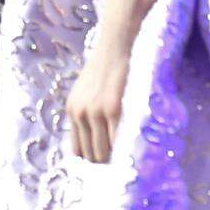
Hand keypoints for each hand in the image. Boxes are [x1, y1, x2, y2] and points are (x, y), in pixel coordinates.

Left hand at [66, 36, 131, 162]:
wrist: (116, 44)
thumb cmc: (107, 67)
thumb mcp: (88, 90)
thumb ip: (88, 112)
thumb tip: (99, 143)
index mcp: (72, 110)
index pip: (79, 150)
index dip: (94, 160)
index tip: (110, 165)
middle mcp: (79, 113)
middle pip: (92, 156)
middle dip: (108, 163)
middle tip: (125, 165)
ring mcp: (95, 112)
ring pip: (103, 154)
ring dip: (117, 160)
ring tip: (132, 161)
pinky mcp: (112, 109)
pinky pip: (118, 141)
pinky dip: (126, 150)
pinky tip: (136, 151)